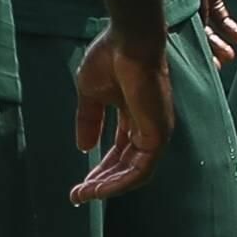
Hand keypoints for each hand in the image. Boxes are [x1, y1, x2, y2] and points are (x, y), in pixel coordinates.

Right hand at [71, 25, 174, 202]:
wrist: (128, 41)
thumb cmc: (110, 57)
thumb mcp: (91, 94)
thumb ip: (89, 120)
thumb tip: (84, 148)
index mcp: (134, 113)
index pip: (120, 149)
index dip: (100, 168)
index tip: (79, 184)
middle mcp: (148, 124)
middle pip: (127, 165)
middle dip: (102, 182)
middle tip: (78, 195)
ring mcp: (155, 129)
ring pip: (135, 172)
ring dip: (108, 187)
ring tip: (84, 195)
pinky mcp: (157, 133)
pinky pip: (141, 169)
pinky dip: (120, 183)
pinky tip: (98, 189)